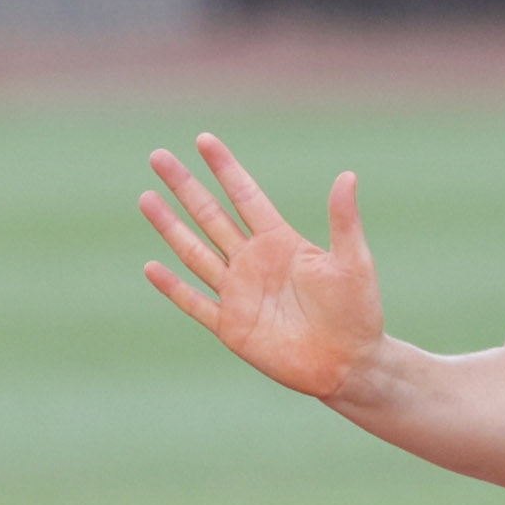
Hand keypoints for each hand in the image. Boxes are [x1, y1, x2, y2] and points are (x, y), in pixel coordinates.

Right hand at [140, 134, 382, 399]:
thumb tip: (347, 175)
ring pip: (195, 252)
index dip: (225, 168)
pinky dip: (173, 287)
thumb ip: (343, 221)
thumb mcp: (353, 261)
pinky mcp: (231, 326)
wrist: (349, 364)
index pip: (245, 196)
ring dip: (171, 226)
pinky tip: (151, 267)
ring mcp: (239, 293)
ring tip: (147, 198)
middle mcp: (254, 262)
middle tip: (159, 156)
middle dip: (185, 186)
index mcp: (281, 241)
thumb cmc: (357, 312)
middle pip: (211, 215)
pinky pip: (195, 302)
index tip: (203, 140)